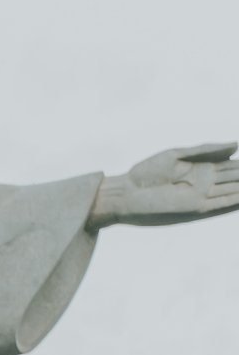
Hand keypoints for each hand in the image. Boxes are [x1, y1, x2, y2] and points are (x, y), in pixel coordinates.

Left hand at [89, 143, 238, 227]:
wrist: (127, 192)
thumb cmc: (148, 172)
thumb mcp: (178, 154)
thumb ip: (207, 150)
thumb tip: (236, 146)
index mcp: (204, 167)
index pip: (234, 165)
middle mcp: (207, 183)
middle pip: (237, 177)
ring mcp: (202, 195)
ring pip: (233, 191)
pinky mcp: (194, 208)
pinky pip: (220, 204)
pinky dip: (235, 200)